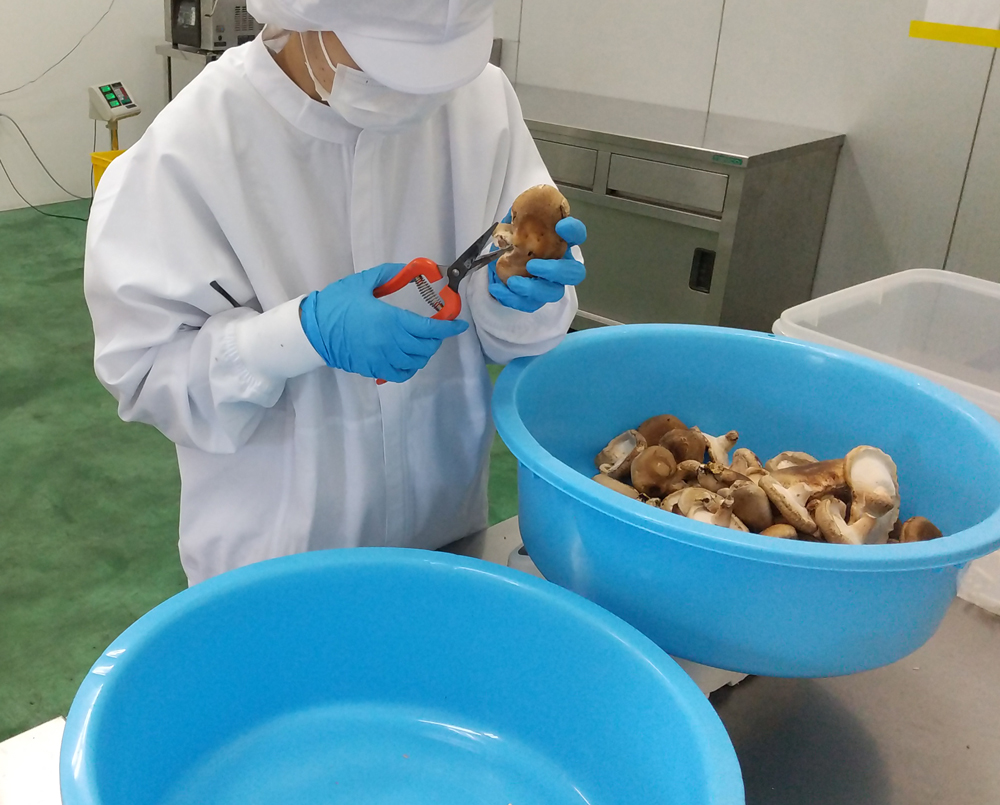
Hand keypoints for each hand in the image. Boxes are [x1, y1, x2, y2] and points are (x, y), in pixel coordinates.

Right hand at [300, 263, 468, 382]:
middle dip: (436, 339)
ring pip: (416, 362)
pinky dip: (410, 368)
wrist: (312, 330)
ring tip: (422, 343)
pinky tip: (408, 358)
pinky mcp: (373, 369)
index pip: (429, 329)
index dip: (448, 328)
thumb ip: (389, 274)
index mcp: (391, 320)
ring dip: (424, 353)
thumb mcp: (362, 282)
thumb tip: (409, 269)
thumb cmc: (336, 303)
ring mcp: (382, 359)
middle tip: (435, 330)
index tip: (459, 325)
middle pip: (426, 347)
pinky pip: (400, 375)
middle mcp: (391, 343)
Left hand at [488, 216, 586, 312]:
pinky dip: (513, 298)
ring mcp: (549, 285)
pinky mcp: (534, 300)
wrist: (494, 261)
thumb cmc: (511, 241)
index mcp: (559, 243)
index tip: (561, 226)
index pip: (577, 235)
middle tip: (532, 265)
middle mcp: (560, 265)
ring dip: (534, 288)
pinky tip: (497, 288)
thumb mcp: (513, 224)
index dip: (574, 231)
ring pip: (554, 292)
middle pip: (575, 273)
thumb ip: (519, 218)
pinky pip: (529, 304)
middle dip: (556, 271)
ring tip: (512, 282)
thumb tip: (520, 212)